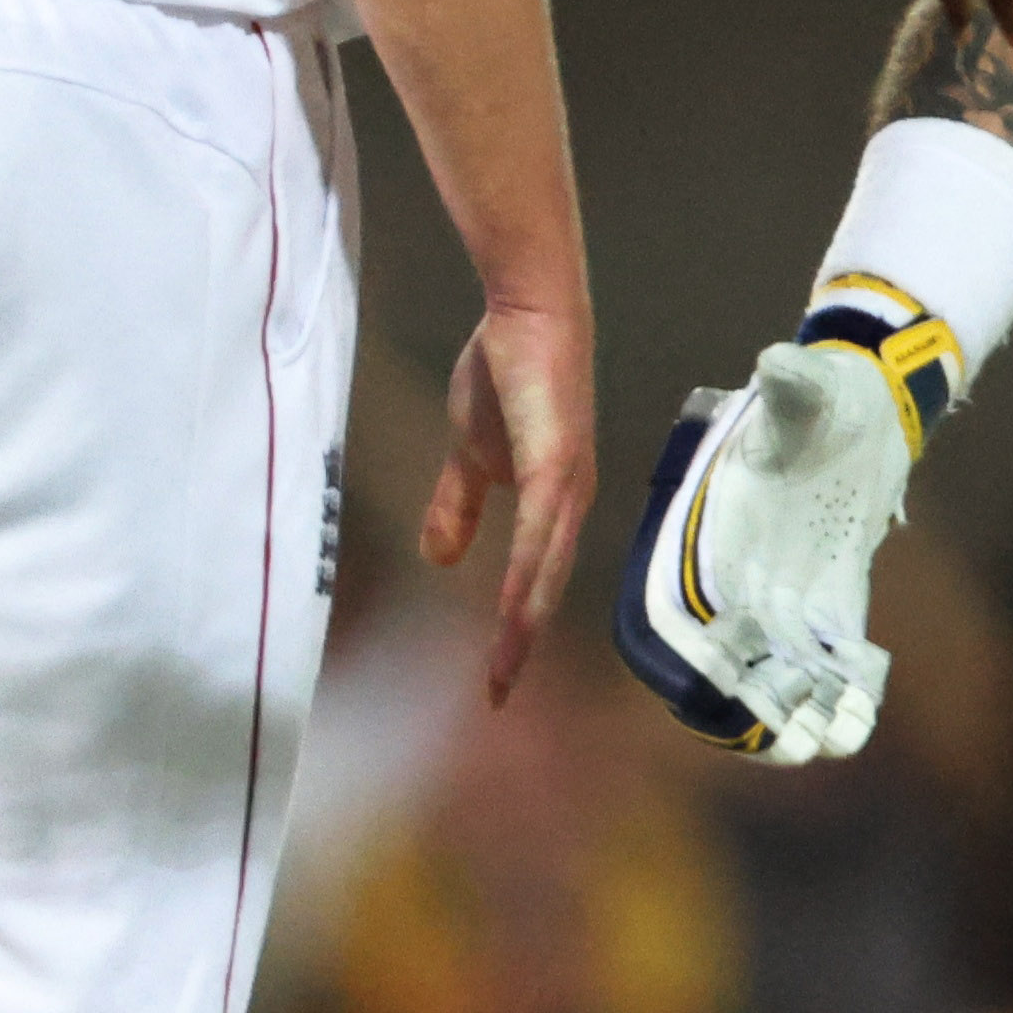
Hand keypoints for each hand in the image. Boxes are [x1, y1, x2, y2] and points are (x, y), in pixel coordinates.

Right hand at [422, 295, 596, 704]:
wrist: (525, 315)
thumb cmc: (505, 376)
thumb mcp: (472, 454)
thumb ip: (460, 503)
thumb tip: (441, 558)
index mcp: (556, 503)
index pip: (537, 580)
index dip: (516, 630)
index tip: (494, 679)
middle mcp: (572, 502)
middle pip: (547, 588)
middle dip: (521, 644)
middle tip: (497, 696)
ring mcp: (570, 484)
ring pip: (547, 570)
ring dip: (525, 622)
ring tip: (503, 669)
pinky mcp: (558, 463)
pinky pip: (542, 531)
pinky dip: (529, 572)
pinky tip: (511, 607)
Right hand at [615, 341, 913, 762]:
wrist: (862, 405)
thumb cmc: (824, 395)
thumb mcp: (807, 389)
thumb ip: (789, 387)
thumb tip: (779, 363)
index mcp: (716, 535)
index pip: (682, 613)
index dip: (695, 660)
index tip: (715, 694)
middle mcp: (742, 576)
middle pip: (726, 664)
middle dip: (749, 709)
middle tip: (786, 738)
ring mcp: (788, 595)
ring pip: (775, 677)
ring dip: (795, 714)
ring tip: (829, 738)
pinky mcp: (833, 603)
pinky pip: (827, 663)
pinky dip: (841, 695)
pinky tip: (861, 715)